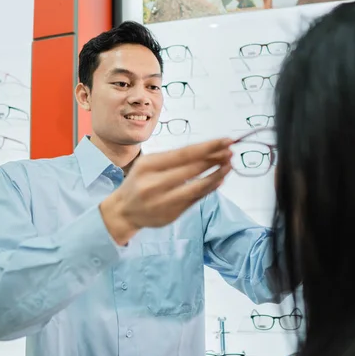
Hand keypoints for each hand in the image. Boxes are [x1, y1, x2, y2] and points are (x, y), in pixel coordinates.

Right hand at [100, 138, 233, 244]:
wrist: (123, 211)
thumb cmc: (139, 181)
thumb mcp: (148, 164)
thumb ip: (175, 158)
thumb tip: (210, 149)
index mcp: (148, 165)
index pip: (184, 153)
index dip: (208, 146)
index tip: (226, 140)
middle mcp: (154, 184)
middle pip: (192, 169)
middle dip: (215, 159)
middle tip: (231, 151)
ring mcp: (163, 202)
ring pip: (197, 187)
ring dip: (217, 175)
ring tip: (229, 165)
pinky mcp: (172, 215)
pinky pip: (196, 200)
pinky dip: (209, 189)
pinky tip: (219, 180)